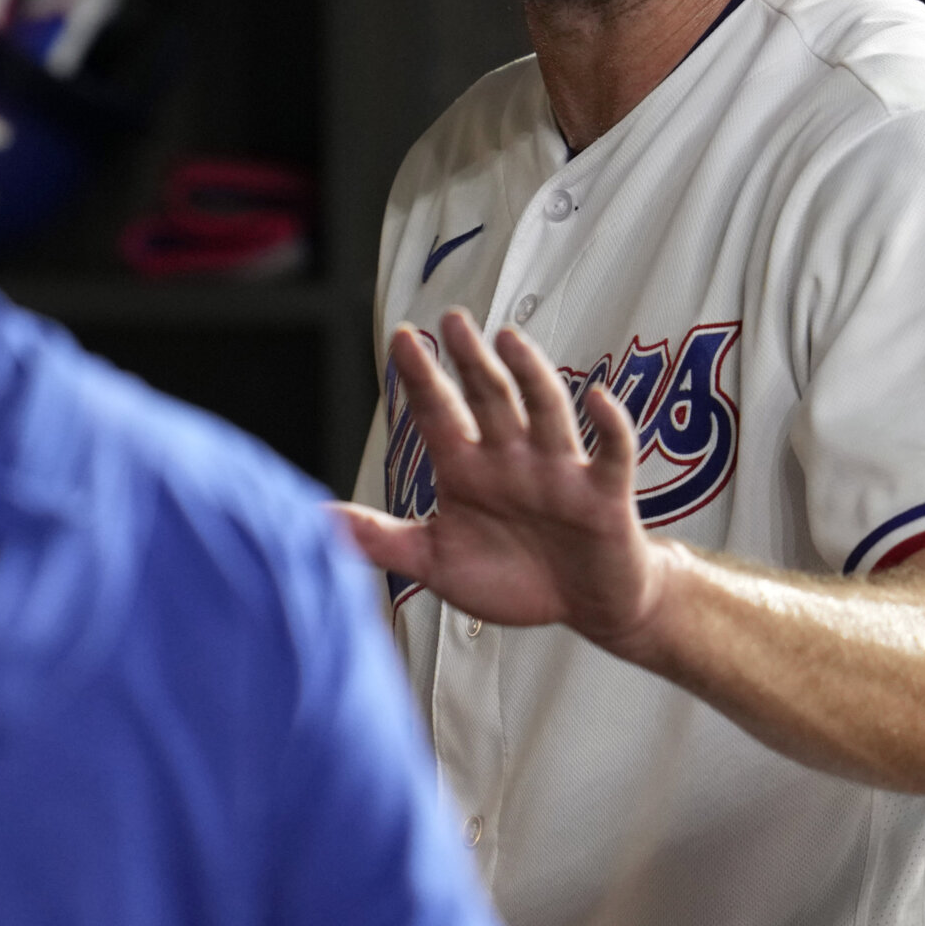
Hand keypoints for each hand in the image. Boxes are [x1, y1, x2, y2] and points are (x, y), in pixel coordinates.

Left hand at [335, 308, 669, 653]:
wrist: (587, 606)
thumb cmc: (514, 579)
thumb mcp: (437, 562)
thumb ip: (380, 540)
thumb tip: (313, 521)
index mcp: (468, 470)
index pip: (439, 412)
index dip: (421, 376)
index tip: (401, 337)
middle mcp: (512, 459)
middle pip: (490, 398)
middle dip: (471, 360)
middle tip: (454, 319)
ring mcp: (558, 472)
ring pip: (545, 412)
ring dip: (530, 375)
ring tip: (510, 340)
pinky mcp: (603, 495)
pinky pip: (611, 454)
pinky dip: (609, 426)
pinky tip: (597, 399)